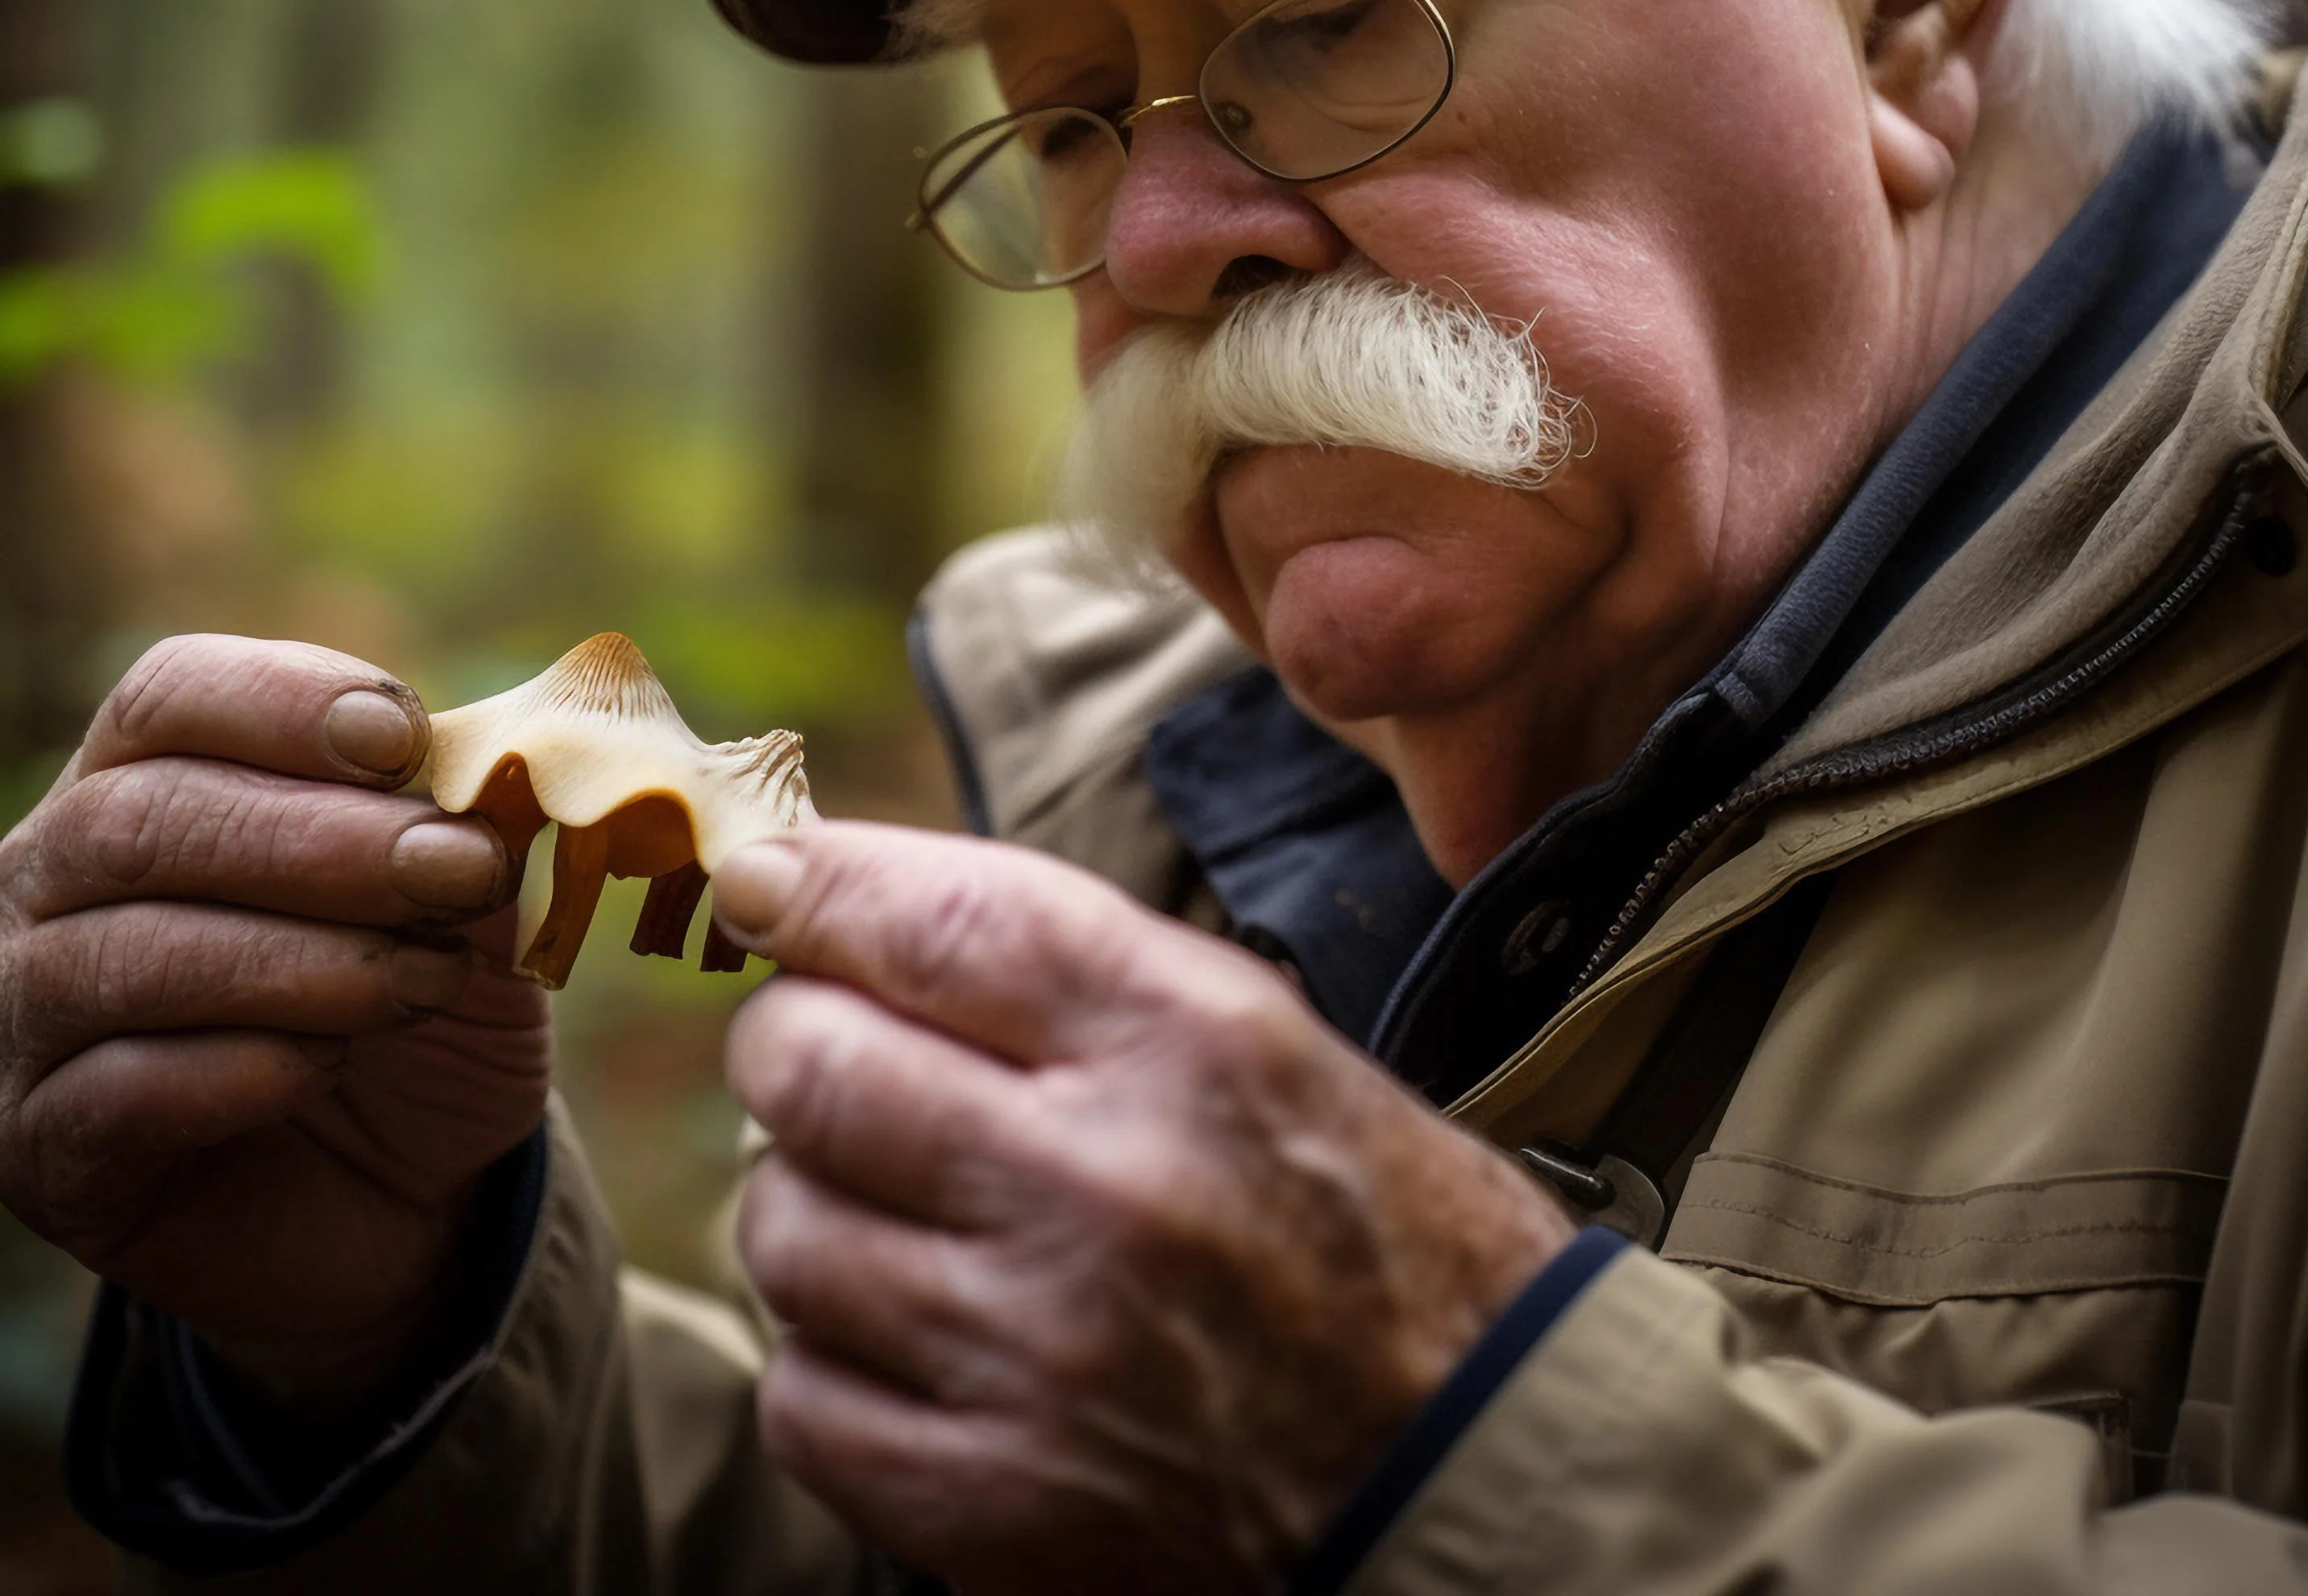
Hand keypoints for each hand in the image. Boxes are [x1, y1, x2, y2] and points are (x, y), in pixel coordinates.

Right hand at [0, 636, 552, 1405]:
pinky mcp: (43, 1150)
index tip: (403, 738)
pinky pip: (119, 1092)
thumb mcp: (472, 901)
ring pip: (130, 954)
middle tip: (459, 871)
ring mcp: (28, 1017)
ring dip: (304, 960)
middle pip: (144, 818)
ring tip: (424, 979)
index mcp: (148, 776)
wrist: (410, 1187)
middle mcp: (53, 882)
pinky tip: (328, 1065)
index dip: (285, 702)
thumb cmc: (421, 998)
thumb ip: (468, 827)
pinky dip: (246, 1068)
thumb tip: (495, 775)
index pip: (172, 695)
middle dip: (321, 842)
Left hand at [717, 822, 1571, 1595]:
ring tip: (901, 1206)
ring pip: (787, 1228)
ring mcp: (1038, 1353)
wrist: (1468, 1464)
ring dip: (814, 1201)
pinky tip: (916, 1335)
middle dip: (795, 1039)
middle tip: (829, 1050)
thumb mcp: (1262, 1034)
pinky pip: (802, 1393)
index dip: (823, 885)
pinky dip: (833, 1354)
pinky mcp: (992, 1503)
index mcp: (1192, 1040)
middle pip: (818, 1066)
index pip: (943, 920)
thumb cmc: (1362, 1219)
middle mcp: (1105, 1183)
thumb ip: (1061, 963)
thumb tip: (836, 895)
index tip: (765, 877)